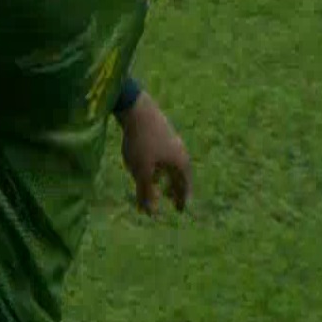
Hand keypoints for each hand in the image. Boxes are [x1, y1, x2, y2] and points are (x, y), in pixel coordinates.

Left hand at [119, 93, 191, 213]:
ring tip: (159, 186)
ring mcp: (171, 140)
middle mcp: (180, 151)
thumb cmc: (141, 142)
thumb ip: (146, 192)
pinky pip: (162, 155)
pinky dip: (158, 166)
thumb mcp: (142, 171)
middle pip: (179, 175)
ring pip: (170, 164)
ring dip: (166, 178)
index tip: (180, 211)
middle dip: (175, 190)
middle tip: (173, 201)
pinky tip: (148, 166)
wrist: (137, 108)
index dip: (181, 200)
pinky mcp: (159, 132)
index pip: (184, 187)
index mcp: (181, 163)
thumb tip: (151, 213)